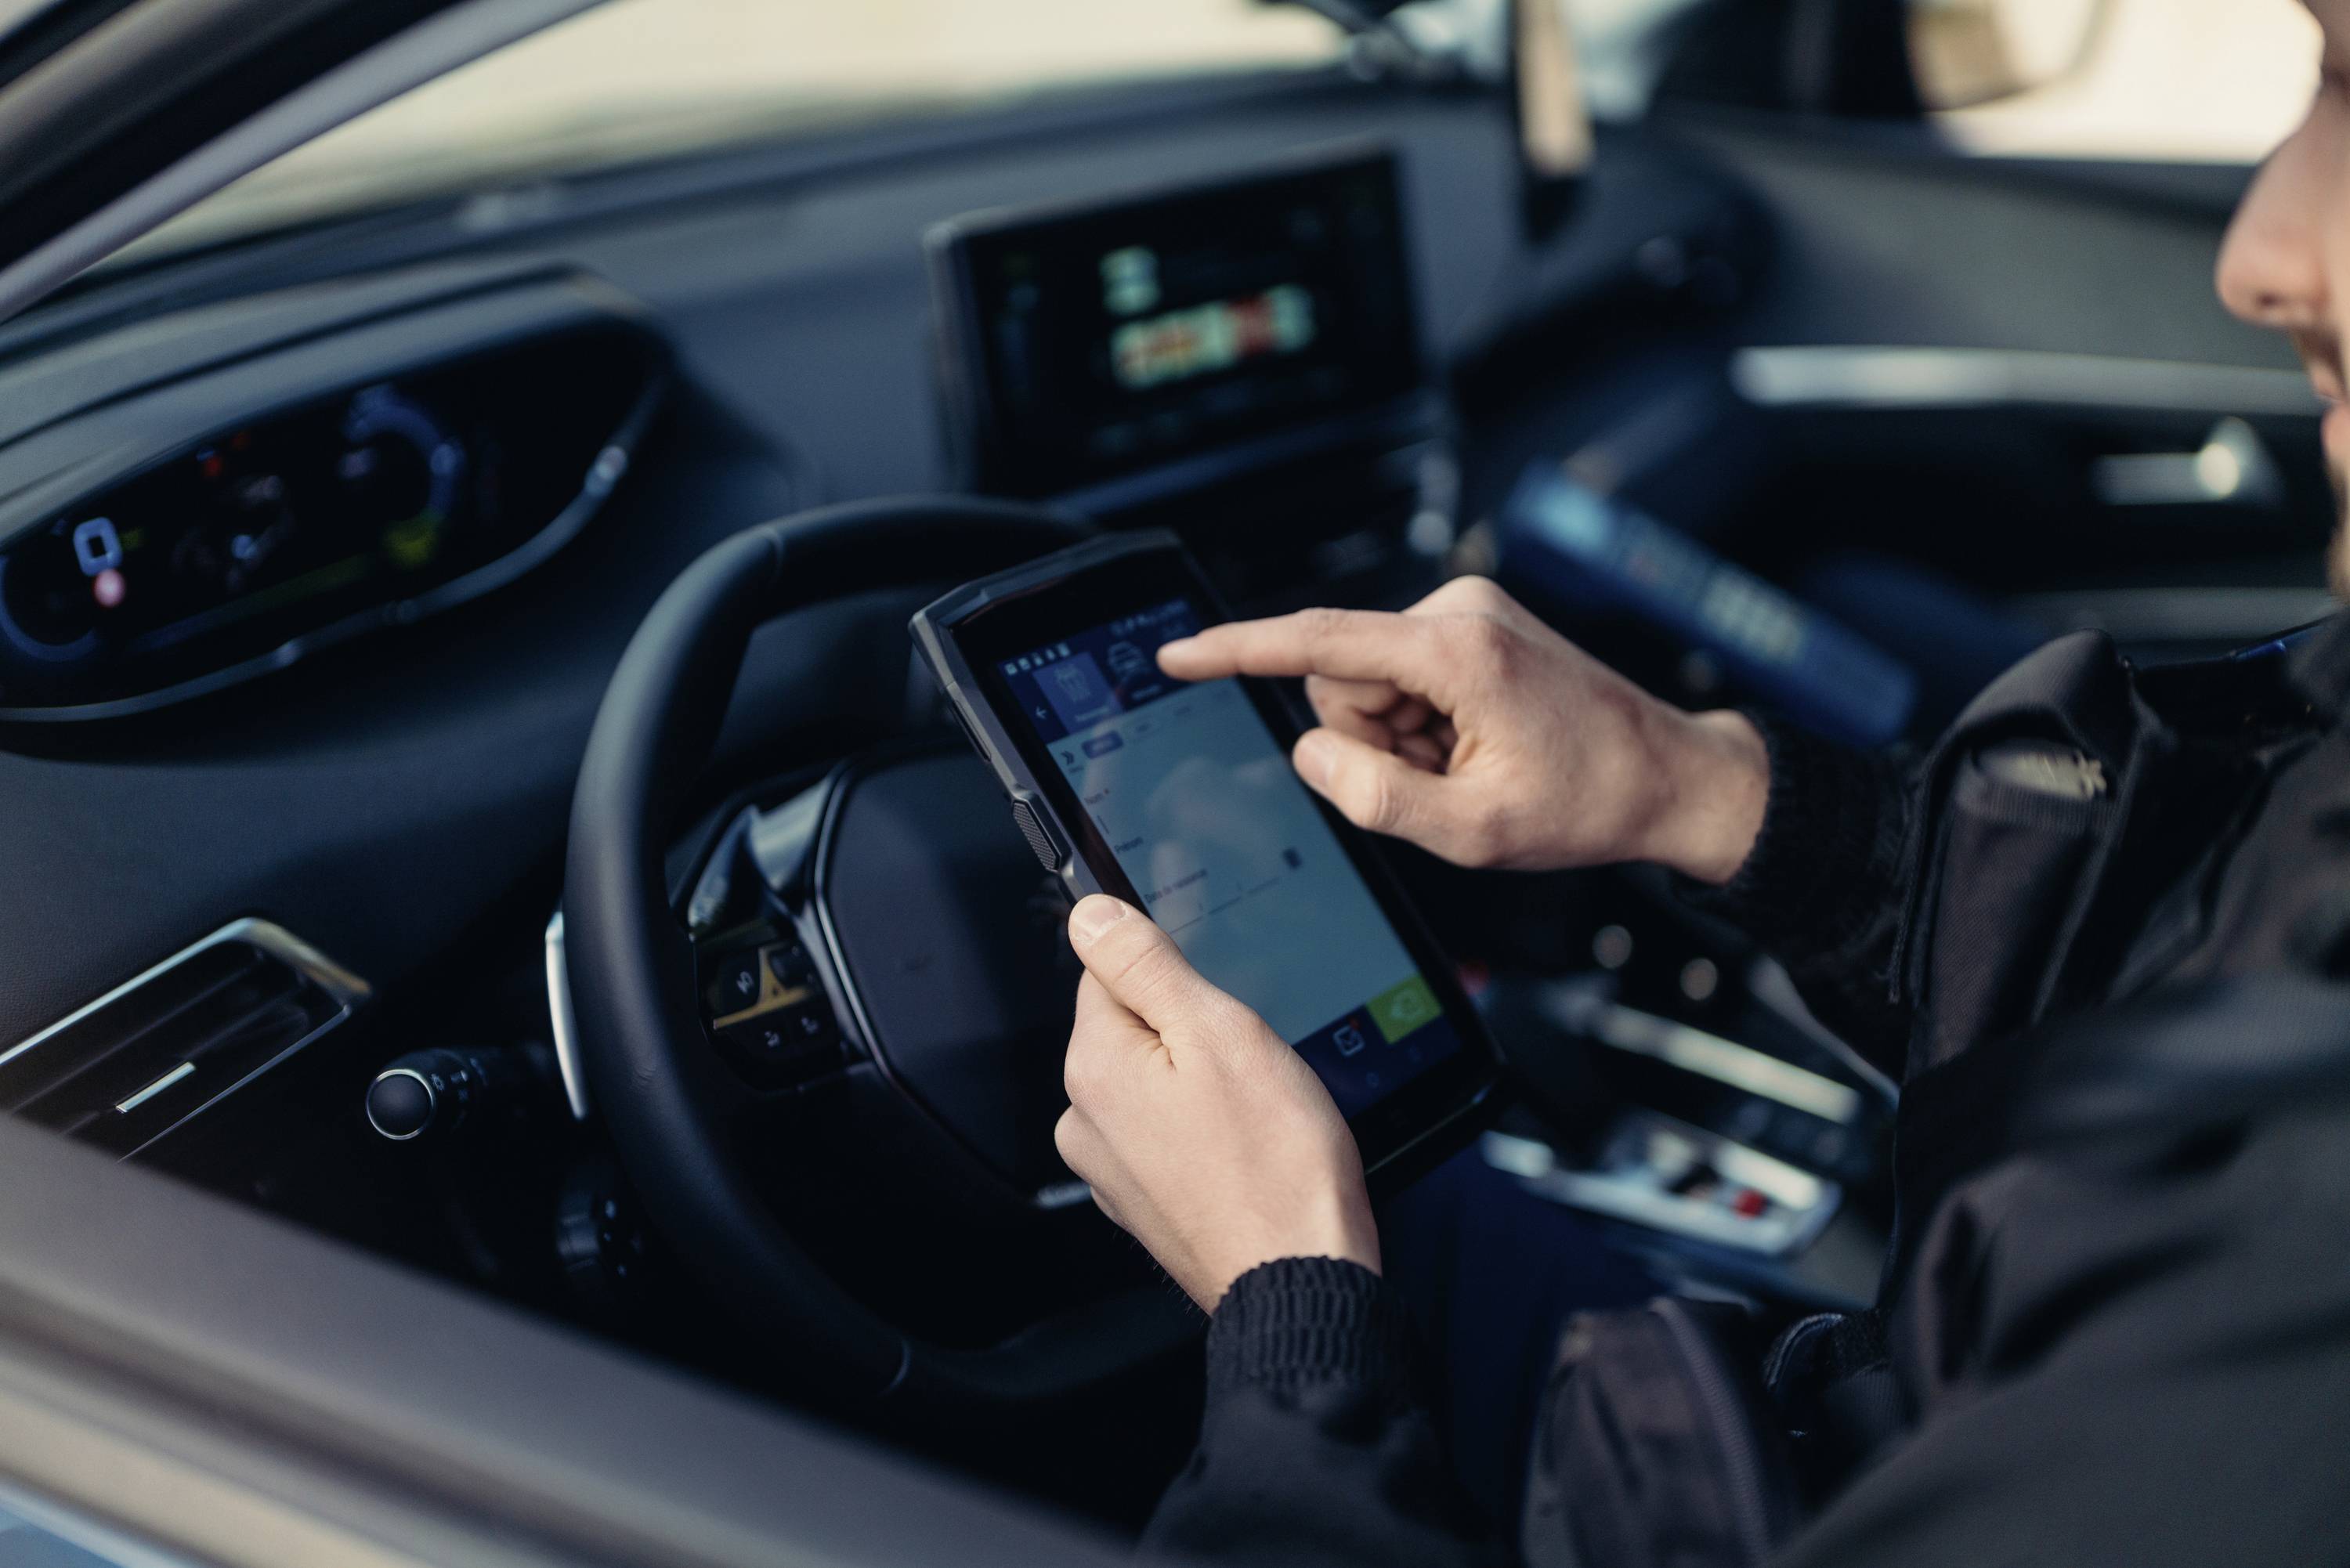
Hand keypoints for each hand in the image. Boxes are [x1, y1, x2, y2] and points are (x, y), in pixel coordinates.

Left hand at [1054, 895, 1377, 1310]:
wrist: (1298, 1275)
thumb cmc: (1274, 1164)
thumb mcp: (1219, 1030)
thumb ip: (1146, 965)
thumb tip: (1091, 914)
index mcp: (1095, 1065)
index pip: (1109, 971)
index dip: (1171, 969)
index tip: (1214, 992)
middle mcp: (1086, 1119)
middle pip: (1133, 1028)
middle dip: (1191, 1030)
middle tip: (1250, 1061)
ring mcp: (1112, 1168)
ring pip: (1155, 1083)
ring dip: (1200, 1082)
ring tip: (1255, 1111)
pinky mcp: (1145, 1202)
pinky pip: (1168, 1135)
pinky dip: (1205, 1131)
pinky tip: (1247, 1147)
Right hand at [1157, 577, 1768, 884]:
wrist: (1672, 778)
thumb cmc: (1590, 801)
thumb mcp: (1472, 829)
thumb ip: (1374, 796)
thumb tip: (1312, 753)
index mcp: (1456, 652)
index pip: (1318, 642)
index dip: (1237, 651)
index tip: (1178, 656)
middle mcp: (1458, 612)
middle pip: (1343, 681)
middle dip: (1373, 741)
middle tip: (1446, 780)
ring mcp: (1468, 614)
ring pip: (1370, 687)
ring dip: (1403, 739)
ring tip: (1471, 765)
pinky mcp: (1474, 627)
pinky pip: (1404, 681)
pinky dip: (1426, 725)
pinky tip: (1481, 747)